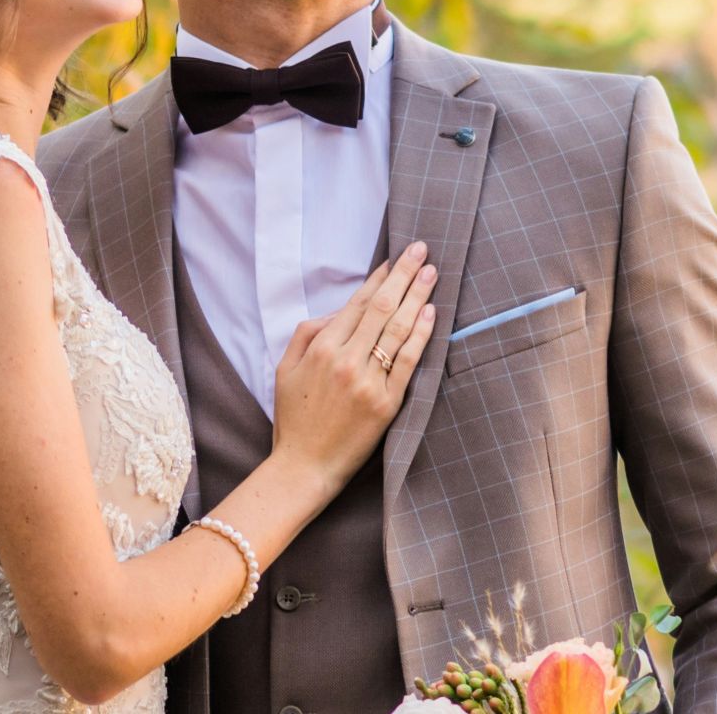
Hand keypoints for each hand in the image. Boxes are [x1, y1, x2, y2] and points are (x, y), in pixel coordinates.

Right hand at [270, 241, 436, 493]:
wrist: (303, 467)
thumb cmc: (294, 418)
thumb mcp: (285, 369)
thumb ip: (307, 333)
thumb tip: (339, 310)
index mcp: (321, 348)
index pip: (357, 303)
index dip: (378, 278)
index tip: (395, 259)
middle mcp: (345, 359)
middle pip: (381, 307)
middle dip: (404, 275)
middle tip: (421, 249)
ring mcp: (368, 381)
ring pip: (397, 329)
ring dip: (417, 296)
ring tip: (431, 272)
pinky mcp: (386, 404)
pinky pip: (409, 362)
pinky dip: (421, 334)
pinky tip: (431, 313)